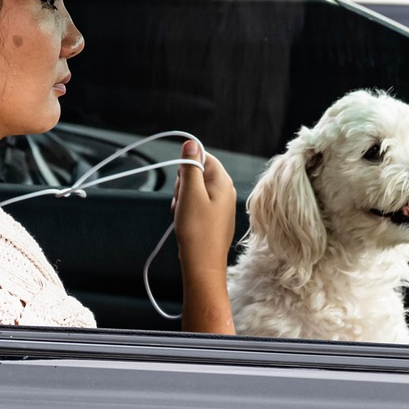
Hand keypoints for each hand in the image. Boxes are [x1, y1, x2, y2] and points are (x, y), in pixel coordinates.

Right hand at [173, 141, 236, 333]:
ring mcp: (221, 206)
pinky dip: (187, 212)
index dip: (187, 167)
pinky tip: (186, 224)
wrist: (202, 265)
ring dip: (183, 200)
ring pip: (194, 191)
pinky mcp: (214, 219)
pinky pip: (196, 206)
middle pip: (197, 174)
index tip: (182, 184)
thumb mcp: (189, 193)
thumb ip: (190, 166)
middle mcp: (225, 191)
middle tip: (182, 203)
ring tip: (184, 216)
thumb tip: (191, 144)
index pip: (203, 157)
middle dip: (183, 186)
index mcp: (222, 181)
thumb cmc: (196, 231)